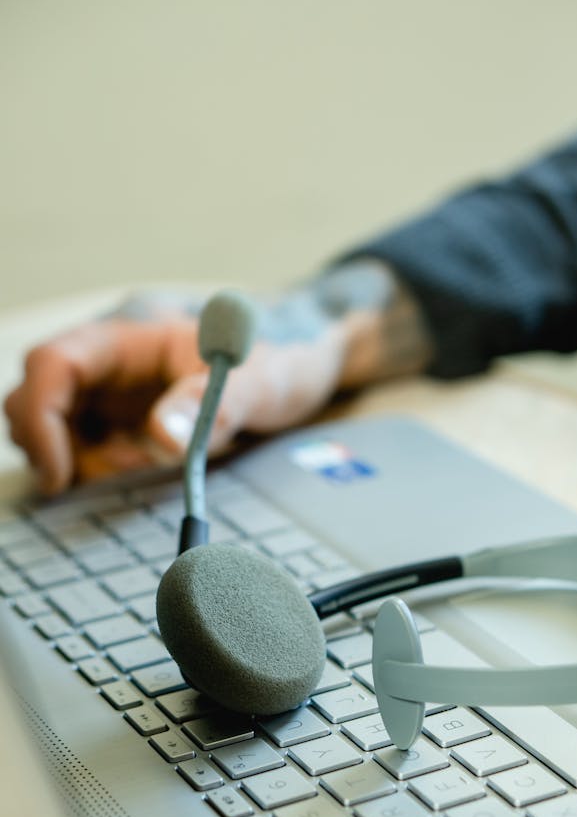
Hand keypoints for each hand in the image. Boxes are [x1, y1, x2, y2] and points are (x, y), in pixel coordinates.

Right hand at [3, 263, 431, 494]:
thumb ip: (212, 404)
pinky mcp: (120, 421)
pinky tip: (145, 470)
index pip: (53, 362)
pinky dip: (99, 471)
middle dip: (54, 447)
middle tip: (105, 479)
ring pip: (54, 431)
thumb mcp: (259, 383)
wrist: (300, 371)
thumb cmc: (280, 362)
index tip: (60, 471)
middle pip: (36, 398)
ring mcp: (111, 393)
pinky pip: (83, 450)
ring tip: (145, 469)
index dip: (40, 415)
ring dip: (82, 463)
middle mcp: (109, 364)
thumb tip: (163, 437)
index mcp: (130, 338)